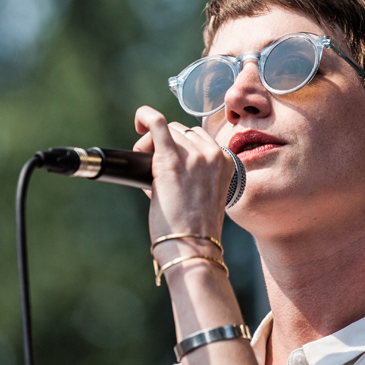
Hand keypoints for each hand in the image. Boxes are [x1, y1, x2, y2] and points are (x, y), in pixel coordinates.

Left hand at [133, 106, 234, 260]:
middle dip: (165, 146)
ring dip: (152, 144)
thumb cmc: (194, 230)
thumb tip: (159, 157)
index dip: (180, 146)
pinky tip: (138, 120)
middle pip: (182, 132)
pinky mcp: (171, 159)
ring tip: (149, 171)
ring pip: (167, 131)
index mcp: (226, 162)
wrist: (192, 248)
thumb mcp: (204, 195)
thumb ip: (192, 173)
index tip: (169, 159)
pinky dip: (144, 116)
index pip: (199, 138)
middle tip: (154, 171)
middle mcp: (213, 155)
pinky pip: (157, 123)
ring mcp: (194, 155)